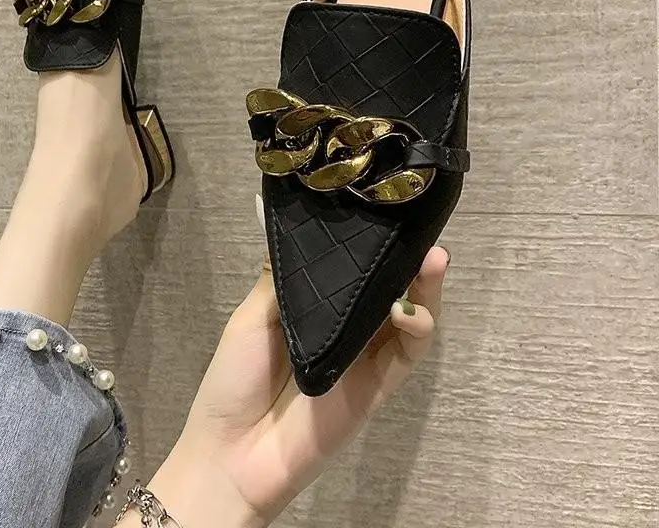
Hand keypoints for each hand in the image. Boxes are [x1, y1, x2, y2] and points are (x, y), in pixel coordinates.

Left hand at [136, 245, 448, 527]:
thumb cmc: (235, 378)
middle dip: (411, 259)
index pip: (356, 269)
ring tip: (433, 259)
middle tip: (422, 234)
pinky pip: (408, 355)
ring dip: (426, 288)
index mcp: (318, 307)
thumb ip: (282, 279)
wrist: (233, 450)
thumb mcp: (252, 317)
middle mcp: (348, 327)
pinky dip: (418, 329)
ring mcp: (367, 357)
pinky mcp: (379, 386)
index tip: (389, 214)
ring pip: (410, 316)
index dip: (375, 244)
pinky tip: (410, 309)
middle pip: (391, 287)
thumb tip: (302, 231)